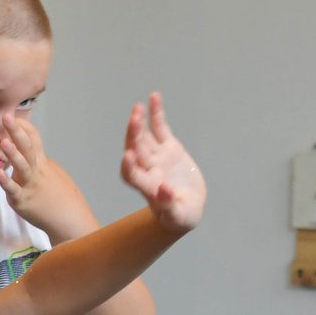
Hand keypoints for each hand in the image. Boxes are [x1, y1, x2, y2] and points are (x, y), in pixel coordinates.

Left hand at [0, 114, 73, 233]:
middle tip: (6, 117)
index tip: (12, 116)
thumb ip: (38, 162)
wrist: (69, 218)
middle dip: (16, 131)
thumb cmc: (59, 196)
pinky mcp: (23, 201)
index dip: (23, 126)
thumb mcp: (51, 172)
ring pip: (22, 166)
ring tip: (3, 141)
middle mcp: (36, 170)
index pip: (34, 138)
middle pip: (28, 146)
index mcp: (42, 162)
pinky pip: (14, 190)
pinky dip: (6, 182)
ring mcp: (30, 185)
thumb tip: (28, 152)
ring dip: (13, 154)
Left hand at [120, 94, 203, 233]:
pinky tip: (154, 97)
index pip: (131, 175)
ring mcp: (157, 157)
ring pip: (144, 137)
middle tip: (134, 119)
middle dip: (134, 134)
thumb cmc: (179, 216)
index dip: (128, 166)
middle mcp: (148, 169)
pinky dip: (156, 114)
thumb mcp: (177, 215)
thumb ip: (169, 204)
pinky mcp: (169, 148)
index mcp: (147, 187)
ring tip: (138, 107)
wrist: (187, 208)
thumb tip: (164, 190)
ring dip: (140, 122)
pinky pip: (160, 128)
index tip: (128, 156)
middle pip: (136, 150)